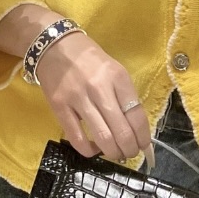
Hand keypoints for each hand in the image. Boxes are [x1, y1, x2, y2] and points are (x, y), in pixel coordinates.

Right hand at [34, 31, 151, 162]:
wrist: (54, 44)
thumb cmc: (88, 58)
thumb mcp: (114, 70)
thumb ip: (124, 96)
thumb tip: (136, 128)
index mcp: (118, 78)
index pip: (137, 116)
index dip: (144, 138)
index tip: (144, 147)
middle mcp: (100, 89)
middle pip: (122, 132)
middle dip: (130, 150)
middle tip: (129, 153)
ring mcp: (78, 99)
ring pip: (103, 138)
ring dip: (113, 153)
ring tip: (115, 154)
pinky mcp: (59, 107)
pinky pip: (77, 138)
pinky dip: (89, 150)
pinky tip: (93, 148)